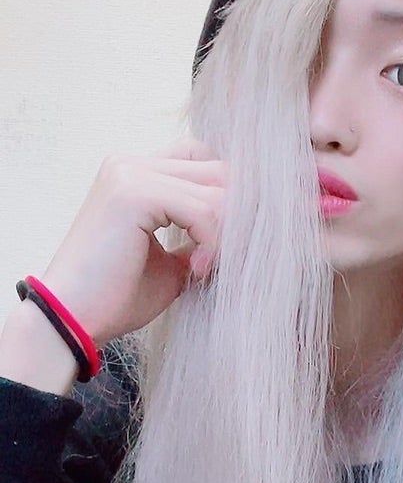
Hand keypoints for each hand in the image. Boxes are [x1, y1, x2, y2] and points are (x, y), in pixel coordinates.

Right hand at [38, 135, 225, 345]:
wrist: (72, 319)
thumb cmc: (117, 297)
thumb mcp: (173, 262)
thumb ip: (203, 237)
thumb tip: (250, 231)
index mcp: (137, 173)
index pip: (207, 163)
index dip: (228, 203)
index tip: (225, 251)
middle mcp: (132, 163)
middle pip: (219, 170)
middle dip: (237, 217)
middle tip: (224, 259)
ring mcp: (130, 173)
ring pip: (218, 189)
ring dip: (226, 236)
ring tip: (204, 269)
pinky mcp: (133, 193)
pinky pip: (204, 210)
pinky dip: (212, 243)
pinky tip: (196, 270)